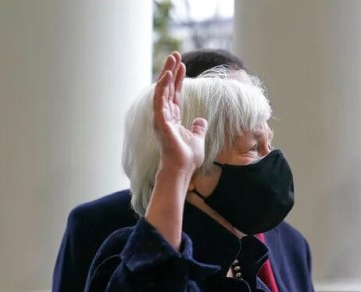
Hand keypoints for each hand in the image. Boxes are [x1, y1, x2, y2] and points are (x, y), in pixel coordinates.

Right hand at [145, 52, 208, 247]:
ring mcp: (160, 118)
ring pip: (162, 90)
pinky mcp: (160, 121)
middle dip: (171, 71)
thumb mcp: (197, 138)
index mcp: (172, 118)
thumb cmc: (188, 158)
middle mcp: (164, 116)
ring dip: (167, 73)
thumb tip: (200, 120)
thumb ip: (198, 128)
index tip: (181, 65)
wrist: (182, 169)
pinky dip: (163, 87)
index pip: (174, 94)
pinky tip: (168, 75)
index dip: (177, 79)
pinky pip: (160, 100)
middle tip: (175, 54)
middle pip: (167, 89)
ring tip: (173, 58)